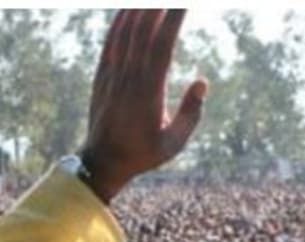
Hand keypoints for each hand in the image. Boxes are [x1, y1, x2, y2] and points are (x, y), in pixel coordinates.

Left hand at [80, 9, 207, 201]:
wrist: (102, 163)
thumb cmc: (142, 154)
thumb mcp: (173, 143)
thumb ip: (191, 113)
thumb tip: (202, 81)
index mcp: (148, 91)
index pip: (163, 45)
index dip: (173, 19)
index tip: (185, 1)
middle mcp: (128, 78)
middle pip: (143, 31)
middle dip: (158, 6)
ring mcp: (112, 76)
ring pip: (125, 33)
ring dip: (138, 8)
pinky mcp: (102, 78)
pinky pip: (110, 44)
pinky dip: (118, 23)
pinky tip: (127, 8)